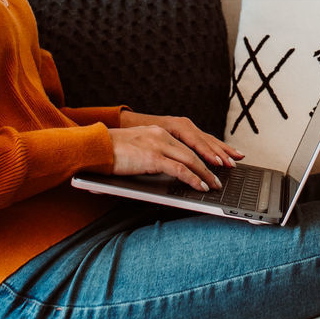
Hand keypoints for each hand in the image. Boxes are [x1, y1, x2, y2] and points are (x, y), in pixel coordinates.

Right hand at [106, 112, 244, 192]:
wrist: (95, 147)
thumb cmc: (111, 152)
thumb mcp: (137, 149)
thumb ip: (152, 156)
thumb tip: (165, 170)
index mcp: (159, 131)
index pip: (188, 142)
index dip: (206, 151)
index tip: (219, 158)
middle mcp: (161, 135)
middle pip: (194, 150)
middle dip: (212, 161)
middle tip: (224, 171)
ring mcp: (158, 145)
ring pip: (190, 160)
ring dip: (205, 174)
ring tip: (214, 185)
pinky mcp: (153, 157)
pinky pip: (179, 169)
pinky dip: (192, 179)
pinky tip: (200, 187)